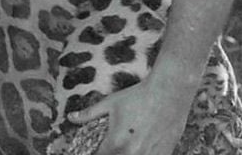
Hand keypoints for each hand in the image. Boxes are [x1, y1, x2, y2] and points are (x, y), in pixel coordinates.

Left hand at [67, 80, 192, 154]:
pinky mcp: (164, 154)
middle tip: (113, 146)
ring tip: (128, 145)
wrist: (169, 92)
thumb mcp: (110, 103)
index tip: (96, 150)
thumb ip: (89, 114)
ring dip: (127, 154)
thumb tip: (72, 117)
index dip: (96, 154)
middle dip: (111, 154)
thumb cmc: (138, 96)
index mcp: (116, 143)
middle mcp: (132, 153)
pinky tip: (142, 147)